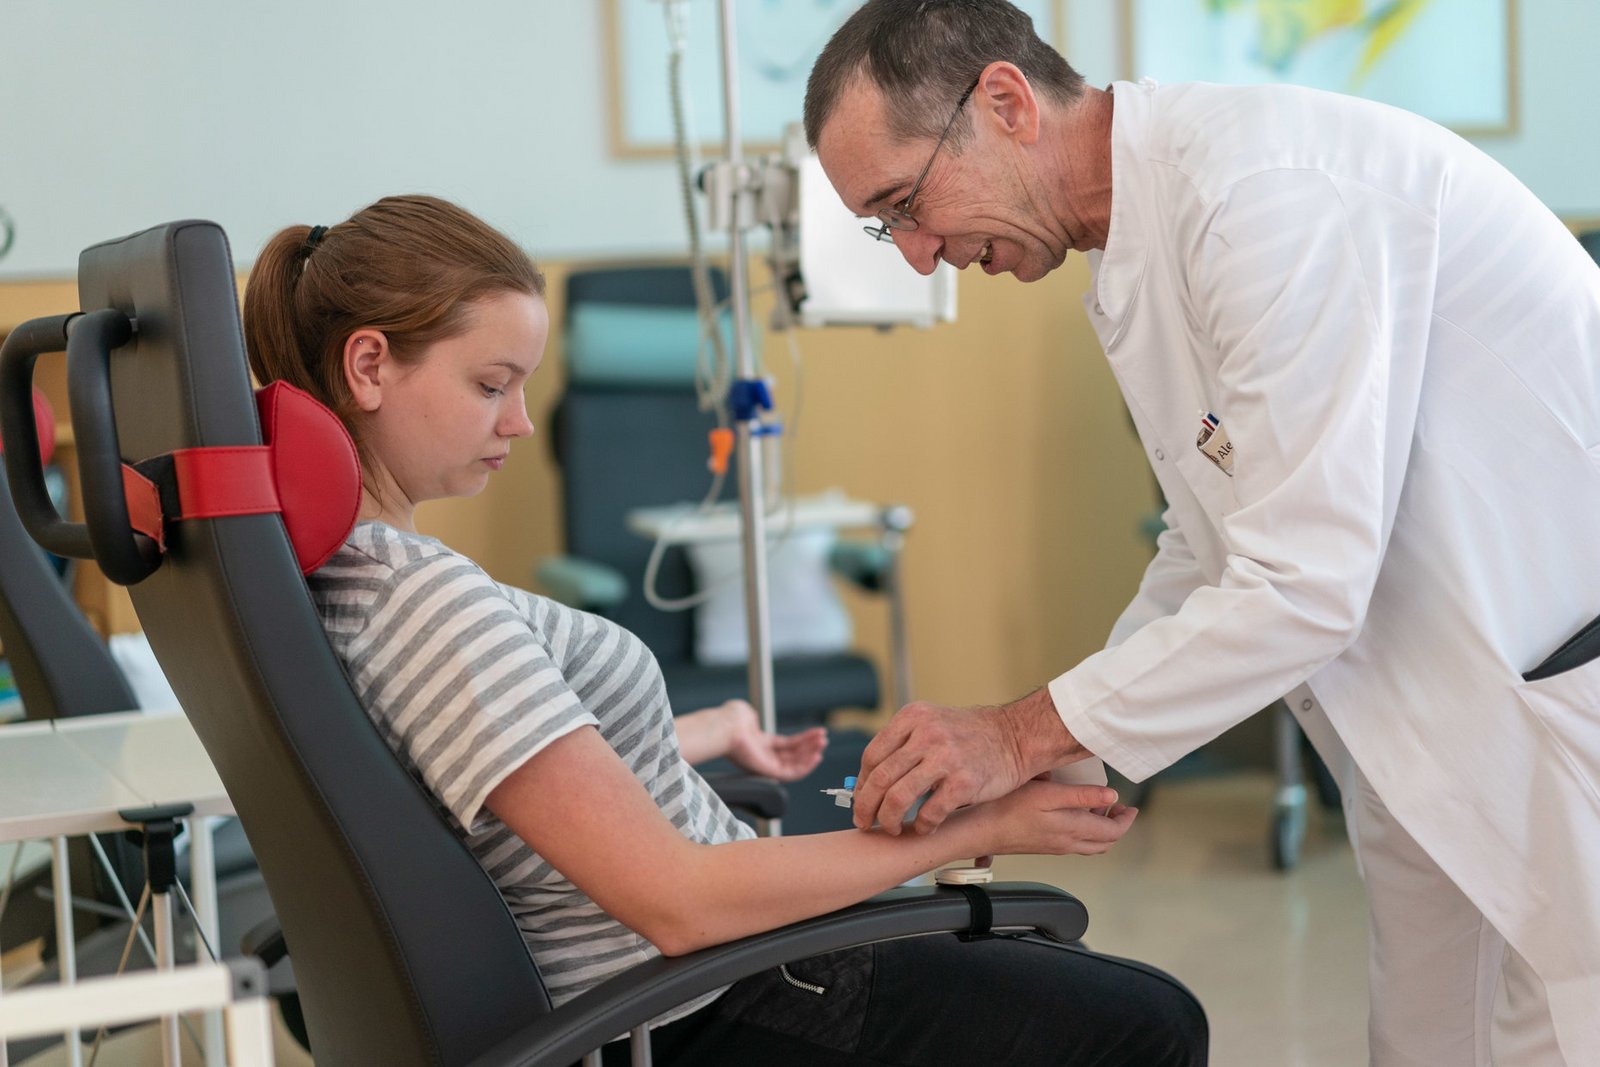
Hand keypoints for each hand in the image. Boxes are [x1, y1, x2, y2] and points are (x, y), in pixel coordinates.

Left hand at [722, 700, 827, 781]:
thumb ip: (753, 718)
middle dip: (810, 746)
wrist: (725, 727)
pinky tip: (816, 756)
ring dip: (811, 754)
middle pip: (793, 755)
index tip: (817, 733)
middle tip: (823, 738)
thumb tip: (754, 720)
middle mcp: (763, 757)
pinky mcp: (768, 772)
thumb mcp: (745, 714)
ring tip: (823, 743)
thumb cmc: (731, 719)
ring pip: (794, 765)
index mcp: (759, 744)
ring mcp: (765, 765)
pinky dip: (806, 766)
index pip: (786, 745)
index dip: (803, 740)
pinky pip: (792, 773)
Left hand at [854, 692, 1083, 835]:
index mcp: (913, 717)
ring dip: (889, 820)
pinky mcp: (963, 782)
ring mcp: (945, 758)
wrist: (1016, 737)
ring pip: (898, 798)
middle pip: (880, 778)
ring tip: (891, 828)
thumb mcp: (932, 724)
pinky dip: (922, 825)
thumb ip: (903, 744)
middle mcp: (926, 734)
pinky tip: (924, 827)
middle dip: (866, 806)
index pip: (873, 755)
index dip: (862, 783)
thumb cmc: (972, 735)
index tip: (860, 799)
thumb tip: (870, 778)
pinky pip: (929, 812)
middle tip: (863, 822)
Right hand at [972, 780, 1136, 858]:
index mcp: (1073, 831)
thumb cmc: (1009, 809)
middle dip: (1117, 825)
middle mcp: (1068, 844)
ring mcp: (1055, 847)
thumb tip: (1113, 797)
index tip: (1132, 807)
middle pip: (1105, 842)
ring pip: (1090, 844)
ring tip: (1097, 807)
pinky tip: (1072, 812)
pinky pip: (1074, 842)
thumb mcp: (1049, 794)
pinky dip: (1083, 829)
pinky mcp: (1044, 845)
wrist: (982, 830)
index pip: (1113, 833)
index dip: (1127, 820)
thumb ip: (1082, 796)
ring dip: (1100, 827)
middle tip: (1118, 808)